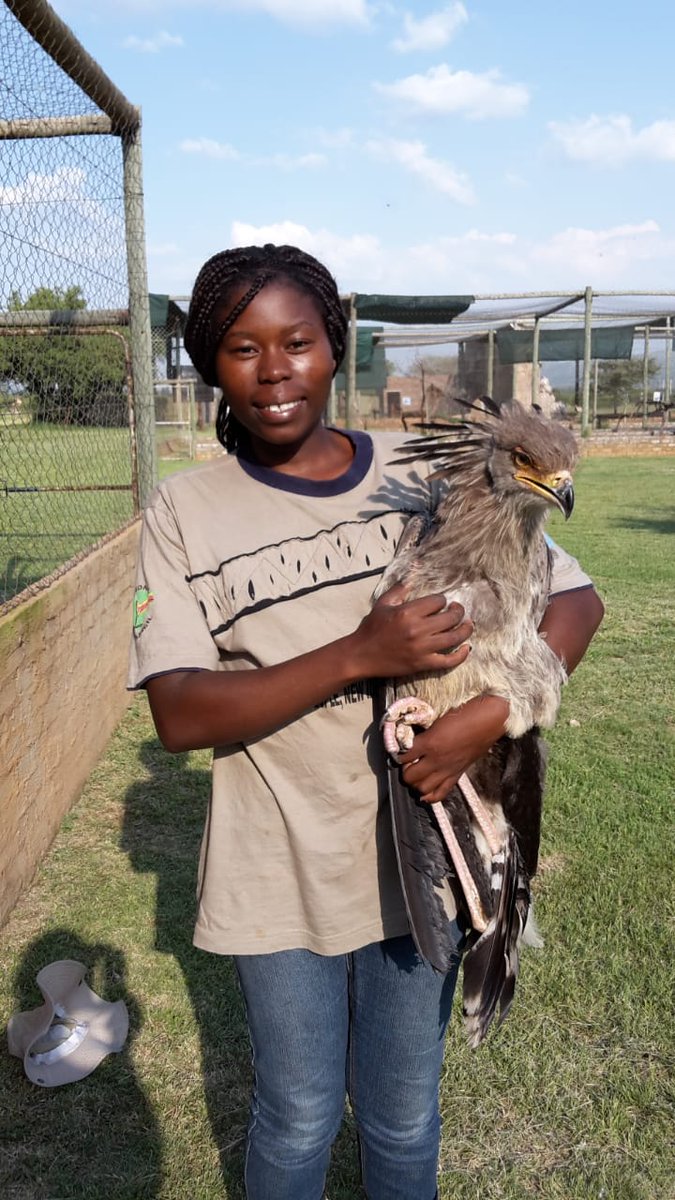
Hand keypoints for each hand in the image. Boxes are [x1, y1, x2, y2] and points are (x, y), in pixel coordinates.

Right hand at [347, 583, 472, 680]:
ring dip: (465, 629)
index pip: (438, 602)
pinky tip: (466, 648)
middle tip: (458, 609)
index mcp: (408, 612)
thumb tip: (413, 573)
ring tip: (468, 624)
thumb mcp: (383, 603)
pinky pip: (448, 661)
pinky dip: (461, 655)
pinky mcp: (423, 664)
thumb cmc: (371, 628)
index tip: (440, 603)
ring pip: (454, 638)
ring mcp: (422, 649)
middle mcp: (417, 630)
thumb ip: (399, 589)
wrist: (361, 655)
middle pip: (450, 618)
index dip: (442, 600)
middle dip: (458, 611)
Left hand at [396, 693, 509, 803]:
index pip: (403, 755)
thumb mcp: (438, 719)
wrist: (488, 720)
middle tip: (405, 764)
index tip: (396, 750)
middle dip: (404, 771)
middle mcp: (436, 759)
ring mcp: (447, 769)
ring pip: (423, 788)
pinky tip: (425, 793)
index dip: (396, 753)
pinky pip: (440, 793)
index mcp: (430, 742)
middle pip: (410, 776)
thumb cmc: (465, 713)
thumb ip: (424, 732)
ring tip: (415, 775)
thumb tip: (412, 738)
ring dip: (415, 783)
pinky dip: (430, 796)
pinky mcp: (457, 774)